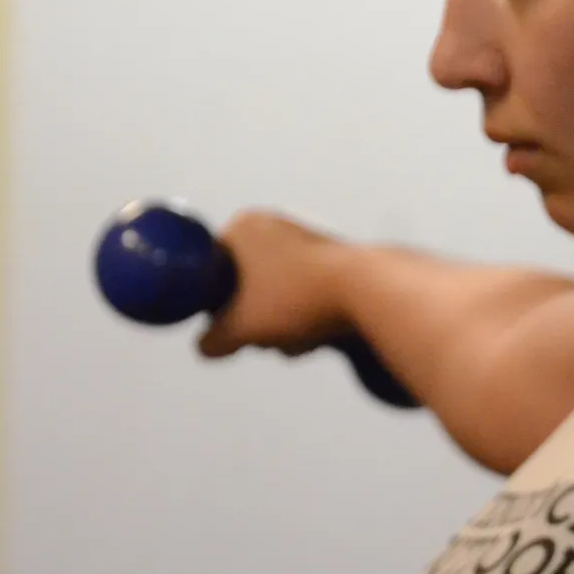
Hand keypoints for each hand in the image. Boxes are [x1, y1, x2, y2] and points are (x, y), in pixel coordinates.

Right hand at [197, 210, 354, 358]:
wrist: (367, 290)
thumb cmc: (293, 299)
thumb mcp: (241, 327)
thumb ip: (215, 339)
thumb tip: (206, 348)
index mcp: (242, 227)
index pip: (209, 273)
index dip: (216, 307)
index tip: (230, 329)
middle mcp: (272, 224)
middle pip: (245, 287)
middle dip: (255, 320)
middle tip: (267, 338)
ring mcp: (305, 239)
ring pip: (275, 295)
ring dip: (282, 324)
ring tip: (297, 340)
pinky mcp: (333, 259)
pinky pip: (304, 293)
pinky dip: (306, 315)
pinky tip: (317, 336)